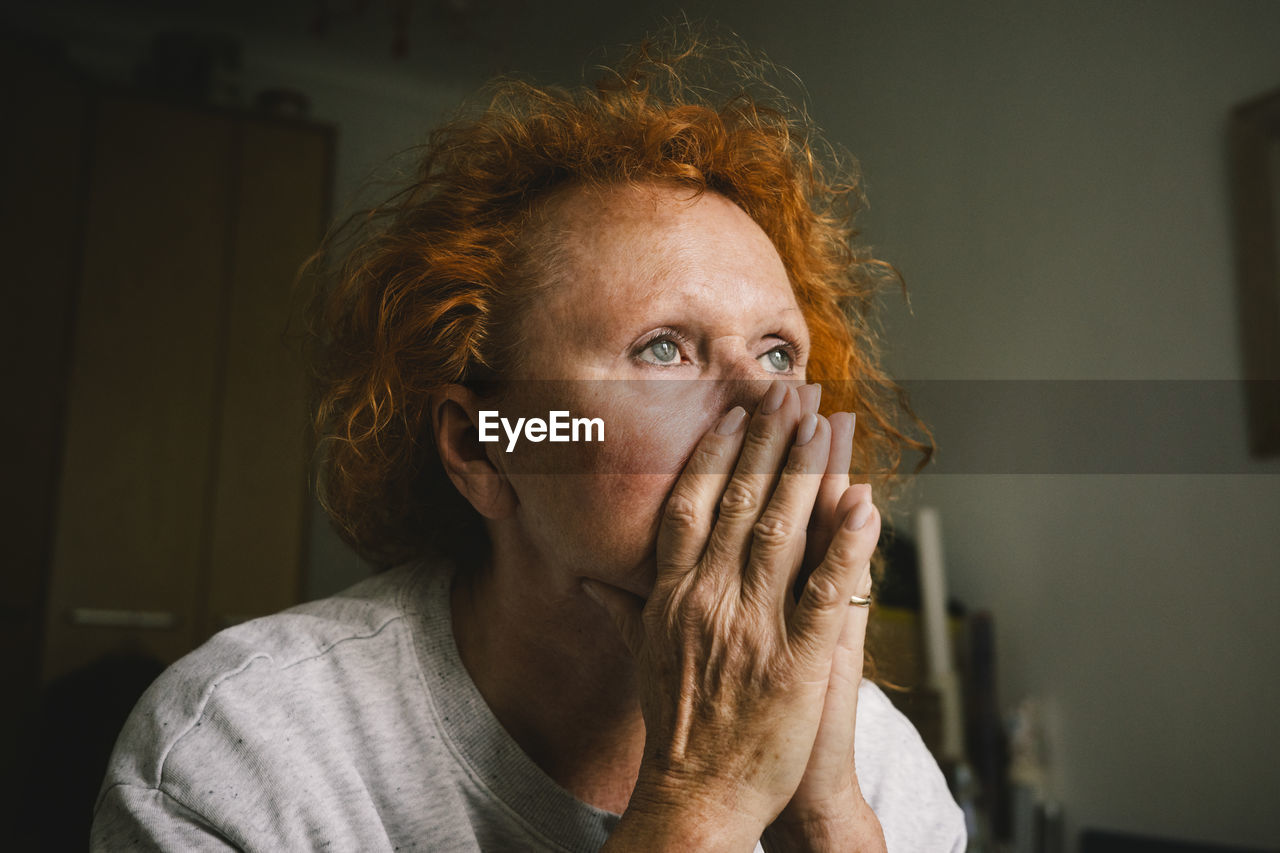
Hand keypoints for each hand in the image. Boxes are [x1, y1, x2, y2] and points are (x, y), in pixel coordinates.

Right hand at [584, 379, 880, 850]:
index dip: (716, 454)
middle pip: (740, 503)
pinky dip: (850, 546)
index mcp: (672, 595)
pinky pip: (828, 592)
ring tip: (822, 421)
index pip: (691, 506)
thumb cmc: (673, 729)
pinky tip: (866, 504)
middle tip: (787, 390)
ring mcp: (754, 628)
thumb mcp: (639, 658)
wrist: (696, 797)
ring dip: (805, 471)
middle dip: (767, 441)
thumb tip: (590, 575)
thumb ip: (622, 607)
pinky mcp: (799, 661)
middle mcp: (709, 600)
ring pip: (783, 531)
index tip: (734, 414)